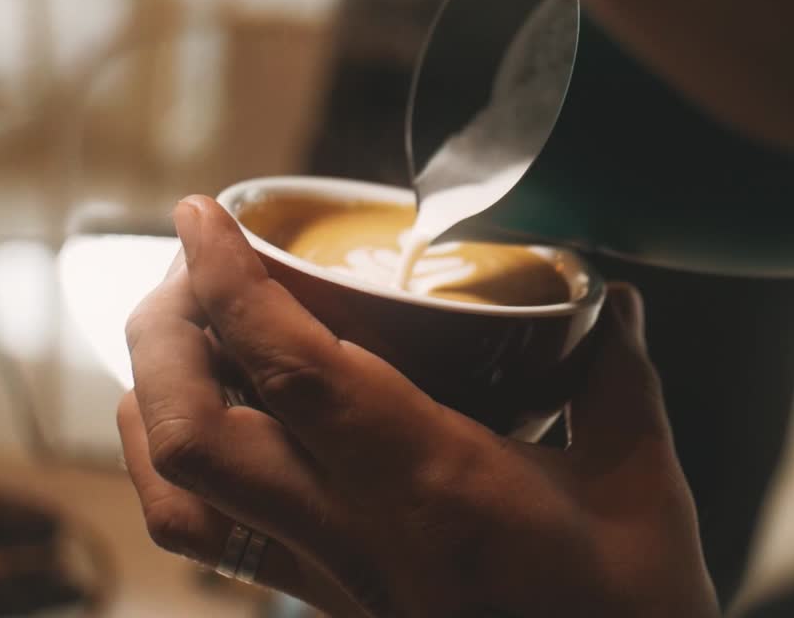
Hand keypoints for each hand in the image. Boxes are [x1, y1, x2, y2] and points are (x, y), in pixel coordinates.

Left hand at [118, 195, 718, 616]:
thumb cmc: (629, 605)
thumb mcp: (640, 481)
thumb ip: (620, 377)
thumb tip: (614, 302)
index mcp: (432, 482)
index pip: (297, 372)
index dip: (230, 284)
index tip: (204, 215)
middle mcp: (357, 529)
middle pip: (193, 434)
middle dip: (161, 334)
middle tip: (190, 268)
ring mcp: (329, 572)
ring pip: (178, 494)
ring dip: (154, 398)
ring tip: (180, 332)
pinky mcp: (325, 596)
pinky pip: (209, 536)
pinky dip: (172, 465)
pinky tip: (200, 420)